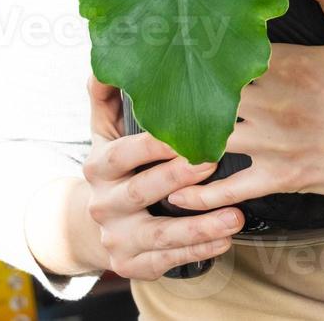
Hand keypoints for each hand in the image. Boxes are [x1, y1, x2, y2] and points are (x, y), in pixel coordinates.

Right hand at [79, 77, 245, 279]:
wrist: (88, 223)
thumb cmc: (115, 165)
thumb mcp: (104, 129)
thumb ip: (106, 93)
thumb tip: (107, 59)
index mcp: (98, 167)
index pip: (123, 153)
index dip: (153, 145)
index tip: (186, 133)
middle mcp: (103, 204)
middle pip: (141, 192)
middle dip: (177, 179)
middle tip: (214, 162)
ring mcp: (117, 238)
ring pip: (159, 235)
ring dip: (199, 226)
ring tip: (235, 215)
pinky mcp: (131, 265)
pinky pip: (167, 261)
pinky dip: (198, 252)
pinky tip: (226, 241)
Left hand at [166, 0, 323, 210]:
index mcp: (291, 64)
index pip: (226, 47)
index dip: (195, 39)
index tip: (168, 31)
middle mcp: (274, 105)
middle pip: (205, 92)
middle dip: (177, 84)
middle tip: (147, 76)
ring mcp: (275, 145)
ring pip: (207, 139)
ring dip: (177, 135)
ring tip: (147, 128)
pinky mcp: (282, 178)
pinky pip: (229, 189)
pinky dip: (199, 192)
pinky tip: (173, 188)